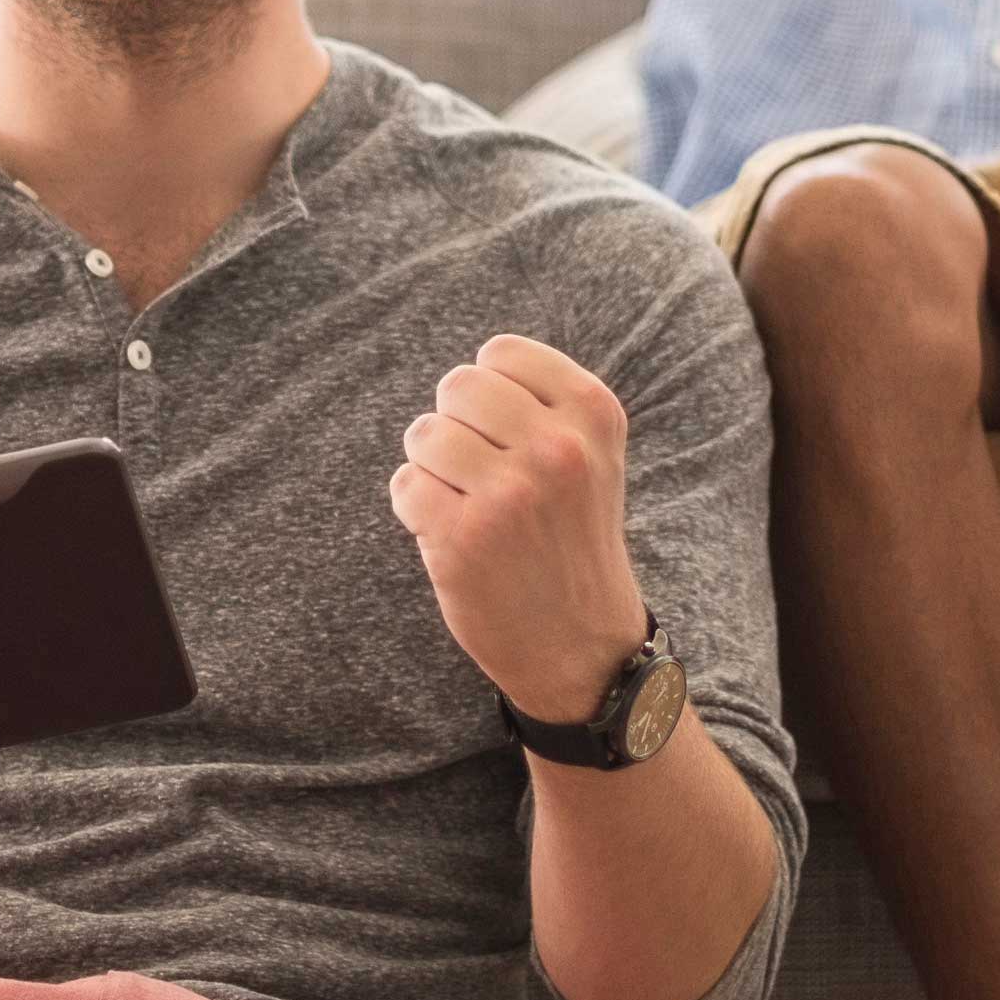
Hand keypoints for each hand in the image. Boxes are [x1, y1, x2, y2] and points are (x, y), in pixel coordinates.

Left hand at [390, 336, 650, 725]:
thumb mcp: (591, 455)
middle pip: (457, 386)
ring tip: (469, 504)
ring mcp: (510, 495)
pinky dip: (416, 508)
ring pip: (424, 434)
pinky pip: (405, 485)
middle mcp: (558, 448)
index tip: (507, 434)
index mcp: (594, 414)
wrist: (581, 646)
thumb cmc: (571, 538)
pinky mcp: (463, 539)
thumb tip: (472, 368)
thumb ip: (543, 402)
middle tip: (480, 471)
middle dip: (456, 424)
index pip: (501, 353)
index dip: (489, 391)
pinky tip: (453, 535)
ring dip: (432, 467)